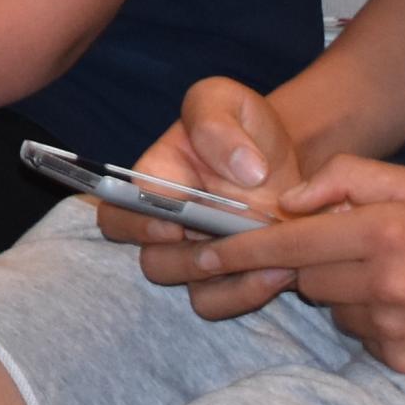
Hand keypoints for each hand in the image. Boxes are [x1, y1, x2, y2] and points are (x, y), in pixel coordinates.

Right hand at [111, 78, 305, 312]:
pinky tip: (281, 270)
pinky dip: (247, 295)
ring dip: (225, 281)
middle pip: (152, 262)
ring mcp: (199, 257)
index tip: (172, 224)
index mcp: (155, 181)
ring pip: (188, 292)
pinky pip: (220, 303)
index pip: (117, 212)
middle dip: (187, 261)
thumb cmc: (245, 126)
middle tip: (226, 249)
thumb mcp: (228, 101)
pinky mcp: (230, 279)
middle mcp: (169, 226)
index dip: (136, 225)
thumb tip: (242, 171)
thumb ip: (218, 124)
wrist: (287, 158)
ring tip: (268, 261)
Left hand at [201, 155, 404, 381]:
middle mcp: (385, 283)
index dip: (239, 251)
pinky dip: (377, 326)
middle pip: (306, 280)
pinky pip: (364, 343)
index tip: (202, 255)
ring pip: (335, 312)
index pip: (288, 245)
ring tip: (402, 280)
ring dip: (350, 296)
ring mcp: (397, 329)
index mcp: (383, 231)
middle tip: (362, 252)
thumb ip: (345, 178)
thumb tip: (287, 201)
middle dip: (317, 266)